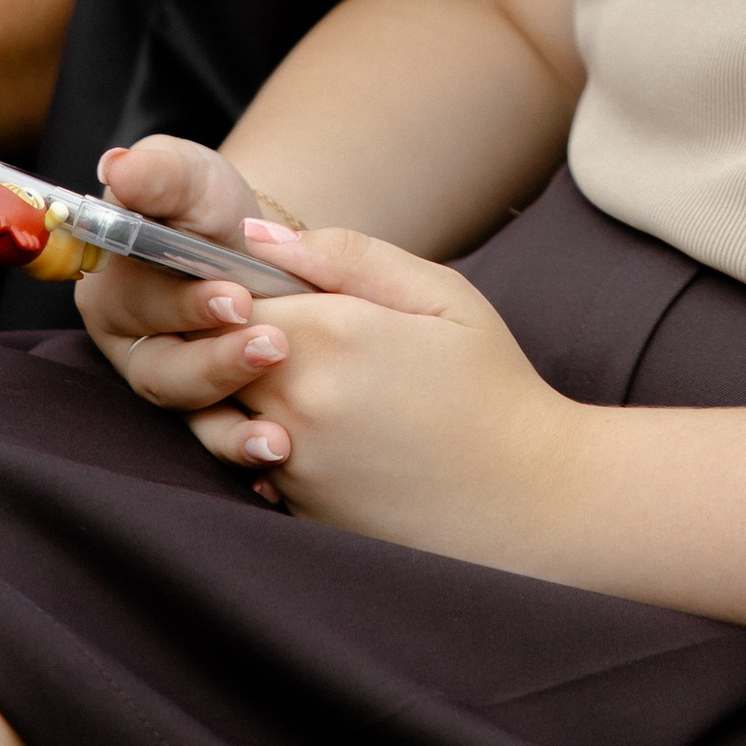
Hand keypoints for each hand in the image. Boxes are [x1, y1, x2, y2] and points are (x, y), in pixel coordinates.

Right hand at [78, 135, 300, 443]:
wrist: (251, 248)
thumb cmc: (206, 207)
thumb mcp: (187, 177)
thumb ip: (158, 172)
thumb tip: (119, 168)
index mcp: (112, 285)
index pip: (134, 302)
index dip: (179, 306)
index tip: (235, 298)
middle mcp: (131, 343)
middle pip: (160, 369)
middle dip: (217, 362)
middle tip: (274, 345)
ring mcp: (167, 383)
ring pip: (188, 413)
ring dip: (231, 426)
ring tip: (279, 432)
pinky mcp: (202, 415)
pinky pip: (217, 444)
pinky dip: (245, 457)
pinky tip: (279, 462)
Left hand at [80, 137, 587, 562]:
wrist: (534, 505)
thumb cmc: (492, 387)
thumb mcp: (439, 296)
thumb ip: (344, 255)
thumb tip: (254, 235)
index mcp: (327, 335)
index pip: (225, 293)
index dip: (239, 286)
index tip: (272, 289)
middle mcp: (293, 402)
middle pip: (211, 354)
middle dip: (233, 338)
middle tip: (291, 336)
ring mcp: (291, 463)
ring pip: (223, 410)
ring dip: (246, 393)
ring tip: (319, 387)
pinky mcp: (296, 510)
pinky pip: (249, 464)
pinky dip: (269, 443)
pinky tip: (334, 438)